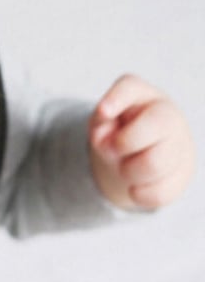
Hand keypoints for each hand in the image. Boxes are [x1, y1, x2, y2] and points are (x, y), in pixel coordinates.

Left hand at [88, 74, 195, 210]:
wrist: (142, 149)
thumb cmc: (118, 127)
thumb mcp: (102, 121)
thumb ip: (99, 124)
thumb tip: (102, 139)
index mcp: (141, 93)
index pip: (130, 87)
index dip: (116, 98)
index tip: (102, 112)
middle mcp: (166, 114)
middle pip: (152, 127)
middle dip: (123, 144)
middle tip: (111, 150)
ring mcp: (179, 144)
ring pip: (155, 163)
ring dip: (129, 171)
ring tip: (124, 167)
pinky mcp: (182, 174)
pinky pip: (161, 192)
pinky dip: (140, 194)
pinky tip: (134, 188)